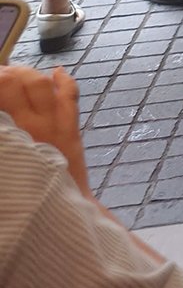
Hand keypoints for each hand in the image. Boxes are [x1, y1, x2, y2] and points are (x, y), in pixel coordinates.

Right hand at [0, 66, 88, 193]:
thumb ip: (4, 140)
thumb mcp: (6, 165)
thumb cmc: (22, 195)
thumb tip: (4, 120)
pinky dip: (63, 80)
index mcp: (10, 137)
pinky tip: (56, 72)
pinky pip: (69, 96)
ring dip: (27, 73)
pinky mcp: (71, 128)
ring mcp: (52, 124)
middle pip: (13, 83)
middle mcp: (28, 126)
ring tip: (16, 73)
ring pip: (40, 84)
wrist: (57, 216)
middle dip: (3, 74)